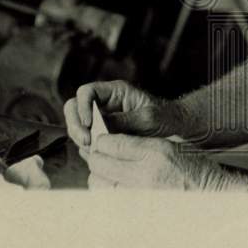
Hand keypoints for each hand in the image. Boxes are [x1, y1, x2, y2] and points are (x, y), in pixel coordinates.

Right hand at [63, 80, 182, 148]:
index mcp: (115, 92)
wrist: (173, 128)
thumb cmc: (164, 117)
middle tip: (87, 142)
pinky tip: (97, 155)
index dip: (82, 107)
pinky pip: (85, 138)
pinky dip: (86, 147)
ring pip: (76, 124)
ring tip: (94, 151)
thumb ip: (125, 121)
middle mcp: (104, 103)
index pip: (87, 92)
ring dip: (80, 138)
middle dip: (76, 125)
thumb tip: (101, 127)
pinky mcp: (102, 133)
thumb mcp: (148, 118)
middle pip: (74, 107)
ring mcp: (101, 118)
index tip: (89, 124)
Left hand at [86, 134, 241, 190]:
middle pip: (99, 163)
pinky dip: (105, 193)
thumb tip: (107, 144)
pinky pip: (107, 201)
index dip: (103, 141)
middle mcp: (144, 175)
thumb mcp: (168, 147)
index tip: (105, 142)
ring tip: (109, 173)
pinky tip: (115, 189)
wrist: (213, 197)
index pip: (111, 143)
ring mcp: (138, 197)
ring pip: (98, 183)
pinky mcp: (135, 212)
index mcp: (154, 153)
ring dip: (99, 175)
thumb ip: (137, 146)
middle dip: (97, 157)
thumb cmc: (194, 170)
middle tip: (103, 156)